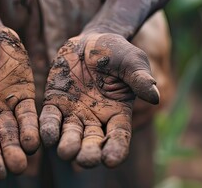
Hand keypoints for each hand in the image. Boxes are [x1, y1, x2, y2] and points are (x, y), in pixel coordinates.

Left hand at [39, 33, 158, 167]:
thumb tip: (154, 96)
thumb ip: (140, 78)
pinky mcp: (55, 102)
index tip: (111, 161)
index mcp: (117, 113)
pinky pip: (51, 119)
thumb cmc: (116, 52)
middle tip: (85, 159)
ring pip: (70, 135)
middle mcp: (95, 118)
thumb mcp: (132, 61)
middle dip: (89, 153)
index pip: (119, 137)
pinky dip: (48, 128)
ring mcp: (74, 112)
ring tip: (66, 151)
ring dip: (68, 145)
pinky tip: (47, 136)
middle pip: (93, 142)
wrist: (90, 40)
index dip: (116, 150)